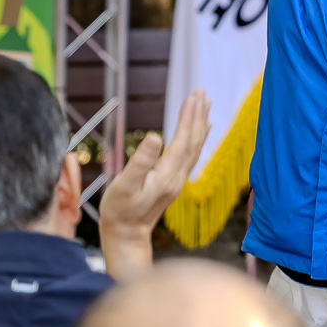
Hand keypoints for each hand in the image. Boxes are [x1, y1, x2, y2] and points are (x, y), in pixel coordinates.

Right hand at [97, 90, 211, 279]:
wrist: (126, 235)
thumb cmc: (120, 210)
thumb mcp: (125, 185)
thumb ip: (140, 161)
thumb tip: (156, 137)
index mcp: (167, 174)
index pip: (183, 140)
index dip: (188, 117)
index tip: (193, 96)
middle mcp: (178, 176)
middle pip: (193, 140)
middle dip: (197, 115)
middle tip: (202, 92)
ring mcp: (178, 179)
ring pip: (194, 146)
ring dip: (200, 123)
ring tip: (206, 103)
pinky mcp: (173, 181)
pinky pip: (191, 155)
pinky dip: (197, 138)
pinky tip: (201, 129)